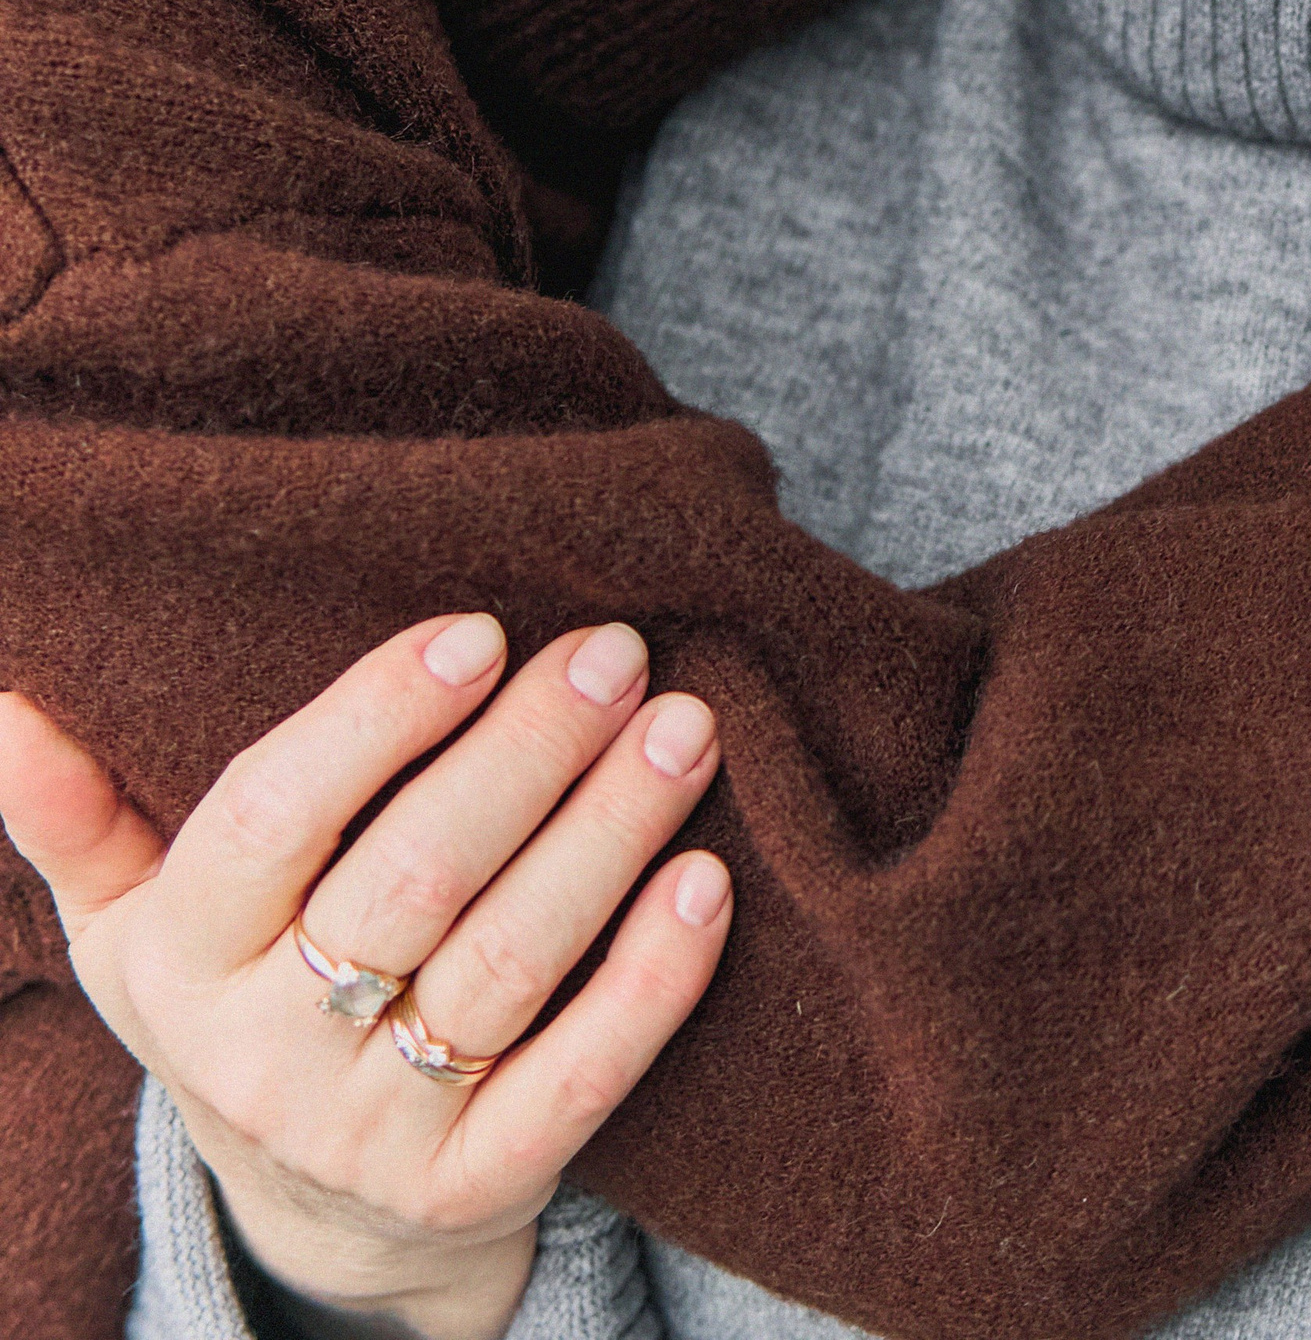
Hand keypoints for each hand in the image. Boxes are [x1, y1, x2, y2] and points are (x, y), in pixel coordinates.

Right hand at [0, 617, 730, 1339]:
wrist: (319, 1211)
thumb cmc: (240, 998)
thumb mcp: (133, 921)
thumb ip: (77, 812)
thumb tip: (10, 698)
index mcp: (180, 960)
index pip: (270, 818)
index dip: (374, 720)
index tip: (475, 631)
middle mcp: (266, 1053)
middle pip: (414, 879)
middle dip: (526, 753)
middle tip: (616, 651)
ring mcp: (374, 1132)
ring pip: (509, 960)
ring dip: (609, 832)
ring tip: (685, 726)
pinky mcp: (481, 1183)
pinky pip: (580, 1075)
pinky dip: (654, 976)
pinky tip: (707, 876)